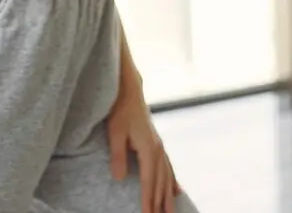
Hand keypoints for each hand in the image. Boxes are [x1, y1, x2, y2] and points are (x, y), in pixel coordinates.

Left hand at [108, 85, 180, 212]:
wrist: (130, 91)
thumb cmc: (120, 111)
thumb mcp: (115, 133)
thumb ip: (118, 156)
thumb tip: (118, 179)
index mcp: (149, 148)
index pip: (148, 181)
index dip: (148, 200)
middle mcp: (158, 150)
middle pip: (161, 182)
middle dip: (162, 203)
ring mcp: (160, 147)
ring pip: (167, 177)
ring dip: (169, 196)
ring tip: (172, 212)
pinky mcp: (157, 144)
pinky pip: (168, 168)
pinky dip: (172, 181)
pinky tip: (176, 191)